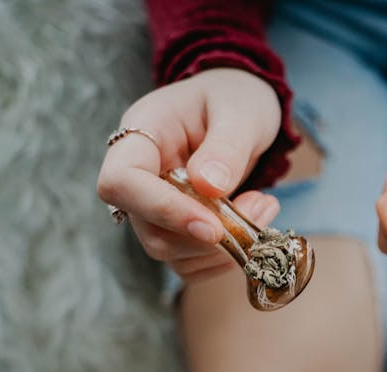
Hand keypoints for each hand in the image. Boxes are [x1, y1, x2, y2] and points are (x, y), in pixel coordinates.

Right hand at [97, 68, 281, 282]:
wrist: (241, 106)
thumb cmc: (236, 97)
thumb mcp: (241, 111)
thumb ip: (226, 147)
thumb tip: (208, 186)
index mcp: (141, 134)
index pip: (121, 182)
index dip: (162, 210)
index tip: (214, 226)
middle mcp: (140, 174)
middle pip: (148, 228)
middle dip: (208, 235)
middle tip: (261, 208)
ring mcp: (154, 203)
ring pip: (170, 250)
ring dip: (223, 247)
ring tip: (265, 208)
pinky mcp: (176, 225)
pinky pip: (191, 259)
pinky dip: (225, 255)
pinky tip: (256, 222)